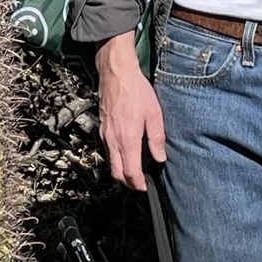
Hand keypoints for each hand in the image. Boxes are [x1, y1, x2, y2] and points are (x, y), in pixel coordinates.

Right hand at [94, 32, 165, 191]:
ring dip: (121, 171)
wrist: (116, 73)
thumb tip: (160, 157)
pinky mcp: (102, 128)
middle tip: (139, 184)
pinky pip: (108, 150)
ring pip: (110, 162)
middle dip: (127, 182)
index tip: (144, 188)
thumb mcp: (154, 114)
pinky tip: (127, 153)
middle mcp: (113, 140)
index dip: (137, 183)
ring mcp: (105, 134)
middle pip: (116, 172)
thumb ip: (157, 138)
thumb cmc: (136, 91)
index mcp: (127, 139)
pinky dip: (116, 158)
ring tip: (135, 170)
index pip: (129, 171)